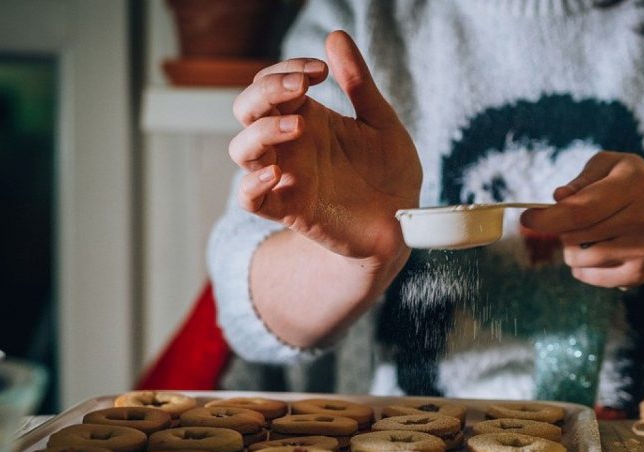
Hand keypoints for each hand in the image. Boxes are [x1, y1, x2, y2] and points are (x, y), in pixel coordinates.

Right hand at [229, 31, 420, 262]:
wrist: (401, 223)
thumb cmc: (390, 172)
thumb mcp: (381, 122)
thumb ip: (359, 83)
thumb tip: (336, 36)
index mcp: (306, 117)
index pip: (272, 83)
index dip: (286, 69)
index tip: (322, 70)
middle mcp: (290, 144)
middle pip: (247, 109)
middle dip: (266, 91)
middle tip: (303, 88)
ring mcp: (286, 176)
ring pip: (242, 150)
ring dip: (262, 132)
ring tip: (299, 127)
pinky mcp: (289, 209)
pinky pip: (249, 198)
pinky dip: (252, 185)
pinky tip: (277, 173)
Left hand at [520, 152, 643, 288]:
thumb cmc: (630, 186)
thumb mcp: (611, 166)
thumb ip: (582, 179)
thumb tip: (559, 198)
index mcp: (635, 185)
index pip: (581, 210)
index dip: (547, 217)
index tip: (527, 218)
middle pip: (575, 235)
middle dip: (561, 229)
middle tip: (572, 221)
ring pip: (578, 258)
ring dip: (572, 248)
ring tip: (589, 235)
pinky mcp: (638, 275)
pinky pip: (589, 276)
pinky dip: (583, 266)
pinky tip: (600, 251)